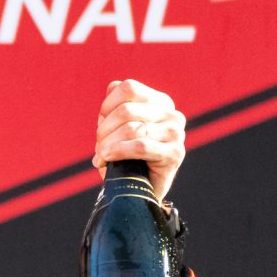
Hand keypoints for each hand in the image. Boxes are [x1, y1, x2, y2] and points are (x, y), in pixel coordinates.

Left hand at [94, 79, 186, 200]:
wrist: (138, 188)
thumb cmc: (125, 155)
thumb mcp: (117, 127)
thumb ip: (116, 104)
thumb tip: (112, 87)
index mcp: (160, 102)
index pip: (128, 88)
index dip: (107, 105)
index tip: (101, 124)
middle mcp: (172, 114)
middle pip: (126, 110)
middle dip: (104, 130)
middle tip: (99, 146)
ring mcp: (177, 134)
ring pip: (131, 129)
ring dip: (108, 145)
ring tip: (102, 156)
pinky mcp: (175, 154)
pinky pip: (140, 147)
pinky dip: (118, 152)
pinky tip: (106, 159)